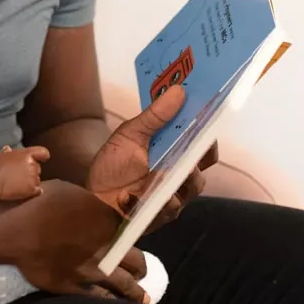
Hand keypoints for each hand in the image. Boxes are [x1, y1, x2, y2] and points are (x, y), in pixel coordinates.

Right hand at [0, 146, 49, 199]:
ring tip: (19, 183)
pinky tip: (26, 191)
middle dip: (31, 170)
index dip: (43, 156)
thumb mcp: (4, 155)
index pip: (43, 152)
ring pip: (37, 179)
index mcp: (27, 154)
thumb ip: (12, 153)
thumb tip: (8, 149)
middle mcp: (33, 165)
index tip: (43, 159)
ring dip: (31, 181)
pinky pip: (38, 190)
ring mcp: (33, 178)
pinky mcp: (32, 189)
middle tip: (20, 174)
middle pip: (38, 168)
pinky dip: (33, 191)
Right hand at [5, 180, 148, 301]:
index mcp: (107, 219)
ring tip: (142, 296)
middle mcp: (107, 247)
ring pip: (125, 285)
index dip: (136, 233)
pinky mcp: (74, 286)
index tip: (134, 236)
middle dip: (140, 264)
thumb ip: (90, 202)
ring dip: (135, 291)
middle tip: (140, 268)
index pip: (134, 228)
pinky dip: (111, 300)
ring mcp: (93, 269)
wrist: (18, 228)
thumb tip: (96, 206)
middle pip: (137, 260)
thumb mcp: (70, 190)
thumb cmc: (40, 201)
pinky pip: (100, 298)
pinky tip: (115, 302)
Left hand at [86, 86, 211, 231]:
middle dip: (195, 156)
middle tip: (185, 145)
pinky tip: (140, 193)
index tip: (208, 119)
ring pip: (192, 186)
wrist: (95, 193)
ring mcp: (176, 194)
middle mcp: (182, 172)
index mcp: (177, 150)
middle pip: (202, 165)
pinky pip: (172, 206)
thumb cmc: (116, 161)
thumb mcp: (131, 133)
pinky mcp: (165, 213)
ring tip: (160, 171)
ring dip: (178, 177)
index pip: (204, 143)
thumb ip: (155, 115)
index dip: (209, 133)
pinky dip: (160, 199)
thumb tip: (179, 90)